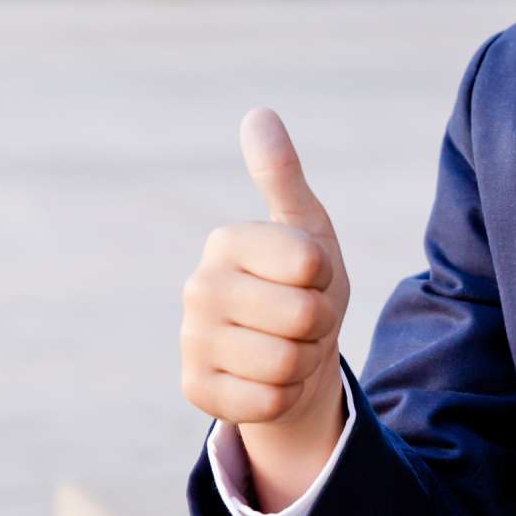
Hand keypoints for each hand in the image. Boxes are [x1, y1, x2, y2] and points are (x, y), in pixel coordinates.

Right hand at [180, 106, 350, 436]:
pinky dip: (284, 396)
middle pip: (303, 316)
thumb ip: (283, 176)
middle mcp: (198, 286)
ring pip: (286, 363)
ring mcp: (191, 340)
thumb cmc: (302, 287)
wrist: (290, 357)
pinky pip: (268, 401)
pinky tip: (268, 381)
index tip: (309, 277)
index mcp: (226, 240)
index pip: (309, 263)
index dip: (325, 276)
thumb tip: (258, 114)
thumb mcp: (307, 230)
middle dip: (319, 325)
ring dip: (303, 362)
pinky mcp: (195, 389)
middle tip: (302, 320)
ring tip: (288, 349)